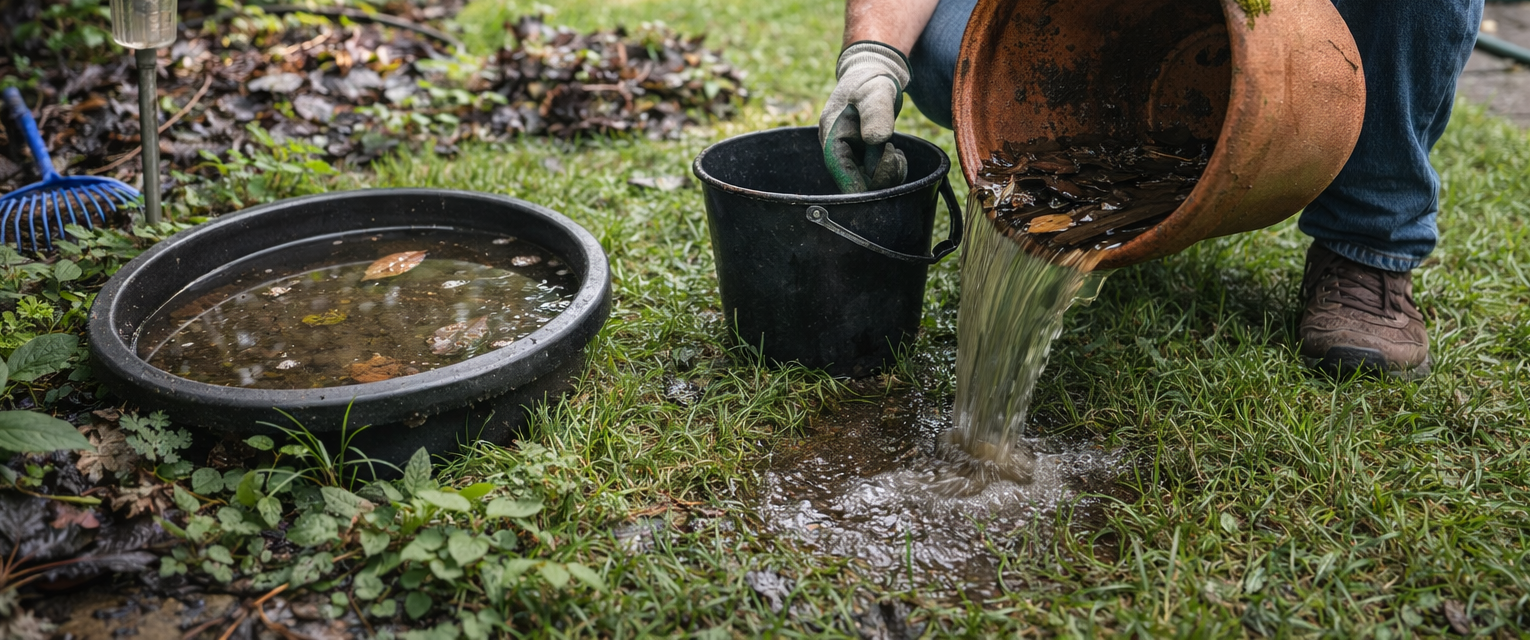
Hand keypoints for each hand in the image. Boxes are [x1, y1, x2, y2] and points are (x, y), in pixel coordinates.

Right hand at [818, 41, 910, 192]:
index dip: (859, 184)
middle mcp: (836, 147)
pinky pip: (871, 173)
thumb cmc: (872, 81)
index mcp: (832, 134)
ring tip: (895, 152)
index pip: (841, 171)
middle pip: (854, 180)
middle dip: (879, 174)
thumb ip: (876, 113)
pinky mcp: (859, 153)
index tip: (881, 184)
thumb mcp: (875, 92)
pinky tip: (894, 153)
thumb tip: (876, 139)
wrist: (873, 73)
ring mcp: (848, 151)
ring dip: (885, 172)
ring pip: (865, 179)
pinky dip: (886, 168)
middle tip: (894, 154)